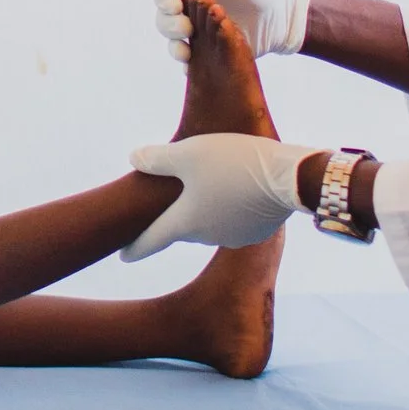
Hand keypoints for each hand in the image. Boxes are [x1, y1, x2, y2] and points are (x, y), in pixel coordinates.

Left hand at [121, 133, 313, 259]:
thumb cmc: (232, 163)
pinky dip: (229, 208)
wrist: (287, 177)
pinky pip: (233, 220)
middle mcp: (206, 237)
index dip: (134, 248)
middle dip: (176, 214)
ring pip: (209, 221)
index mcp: (184, 222)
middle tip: (172, 196)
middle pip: (182, 226)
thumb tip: (134, 159)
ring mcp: (232, 237)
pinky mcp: (255, 232)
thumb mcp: (188, 152)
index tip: (121, 257)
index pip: (151, 240)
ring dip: (205, 207)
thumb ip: (157, 158)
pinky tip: (238, 188)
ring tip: (212, 183)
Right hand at [154, 0, 311, 61]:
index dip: (164, 0)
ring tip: (187, 52)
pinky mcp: (212, 55)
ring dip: (174, 47)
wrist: (289, 16)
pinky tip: (197, 65)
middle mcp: (193, 12)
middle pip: (163, 20)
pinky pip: (192, 65)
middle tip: (187, 29)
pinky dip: (189, 66)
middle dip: (169, 25)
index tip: (176, 6)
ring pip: (173, 43)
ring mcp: (202, 35)